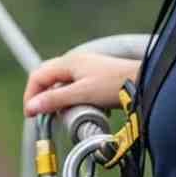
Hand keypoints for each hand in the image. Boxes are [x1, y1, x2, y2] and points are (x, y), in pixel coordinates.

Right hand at [23, 50, 139, 116]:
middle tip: (41, 114)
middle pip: (47, 78)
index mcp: (68, 62)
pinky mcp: (94, 76)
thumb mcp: (82, 94)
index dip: (31, 95)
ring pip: (60, 83)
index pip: (37, 76)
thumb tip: (31, 107)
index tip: (31, 114)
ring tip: (60, 114)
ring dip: (56, 98)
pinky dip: (69, 98)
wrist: (144, 81)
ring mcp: (85, 68)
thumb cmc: (115, 84)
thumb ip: (56, 99)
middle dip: (41, 96)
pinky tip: (77, 108)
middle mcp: (74, 62)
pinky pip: (73, 86)